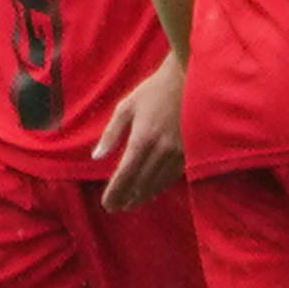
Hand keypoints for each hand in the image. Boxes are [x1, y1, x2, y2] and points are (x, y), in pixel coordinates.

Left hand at [94, 61, 187, 213]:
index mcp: (142, 139)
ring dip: (143, 196)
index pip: (125, 175)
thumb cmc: (154, 90)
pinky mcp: (191, 151)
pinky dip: (161, 187)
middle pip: (141, 184)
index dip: (115, 193)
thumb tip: (97, 157)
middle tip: (117, 208)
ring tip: (132, 203)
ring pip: (158, 183)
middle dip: (127, 198)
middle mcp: (161, 150)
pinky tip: (153, 191)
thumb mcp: (127, 106)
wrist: (189, 78)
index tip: (107, 204)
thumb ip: (111, 133)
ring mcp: (178, 152)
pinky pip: (173, 176)